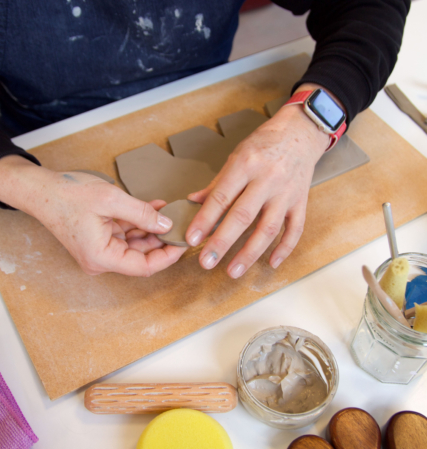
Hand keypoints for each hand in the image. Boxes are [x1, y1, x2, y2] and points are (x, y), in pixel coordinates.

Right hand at [0, 156, 186, 275]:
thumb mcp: (111, 200)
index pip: (144, 266)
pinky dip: (140, 222)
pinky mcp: (101, 239)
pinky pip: (127, 233)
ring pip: (136, 243)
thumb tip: (166, 225)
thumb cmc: (68, 195)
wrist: (41, 190)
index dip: (167, 256)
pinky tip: (155, 207)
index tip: (182, 242)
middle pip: (142, 256)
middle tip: (180, 224)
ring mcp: (101, 250)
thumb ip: (142, 214)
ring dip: (153, 228)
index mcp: (101, 257)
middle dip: (162, 239)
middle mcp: (102, 259)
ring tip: (169, 211)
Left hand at [186, 85, 334, 277]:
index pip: (221, 197)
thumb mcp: (236, 156)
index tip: (191, 239)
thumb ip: (216, 184)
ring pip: (268, 228)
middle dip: (222, 242)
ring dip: (250, 253)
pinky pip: (295, 229)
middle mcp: (267, 179)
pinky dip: (284, 248)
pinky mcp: (301, 202)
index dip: (205, 220)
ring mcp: (286, 193)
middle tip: (206, 262)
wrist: (299, 133)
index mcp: (245, 165)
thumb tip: (193, 203)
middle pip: (243, 216)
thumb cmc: (263, 145)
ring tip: (233, 271)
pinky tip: (272, 263)